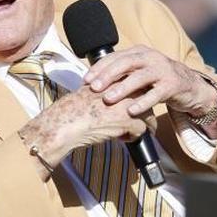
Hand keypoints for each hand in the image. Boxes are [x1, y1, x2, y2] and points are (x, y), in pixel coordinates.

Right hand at [18, 83, 150, 168]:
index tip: (131, 104)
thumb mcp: (89, 91)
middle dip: (142, 109)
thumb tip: (108, 97)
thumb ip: (102, 90)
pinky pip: (142, 130)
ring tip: (129, 131)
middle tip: (134, 118)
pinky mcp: (131, 120)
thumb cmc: (72, 109)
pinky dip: (133, 136)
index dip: (134, 95)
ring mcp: (130, 104)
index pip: (135, 83)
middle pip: (146, 97)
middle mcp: (125, 88)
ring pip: (148, 114)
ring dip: (141, 123)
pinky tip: (122, 138)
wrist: (67, 122)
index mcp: (115, 78)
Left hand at [83, 45, 216, 119]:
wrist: (188, 84)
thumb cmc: (156, 79)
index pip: (116, 56)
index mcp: (139, 52)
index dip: (100, 67)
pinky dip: (143, 102)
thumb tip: (92, 83)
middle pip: (126, 63)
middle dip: (108, 75)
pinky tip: (131, 111)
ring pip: (140, 77)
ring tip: (108, 99)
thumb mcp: (138, 71)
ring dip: (122, 88)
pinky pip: (156, 94)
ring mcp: (163, 70)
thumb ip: (121, 73)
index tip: (86, 80)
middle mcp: (151, 57)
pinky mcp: (172, 85)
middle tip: (94, 87)